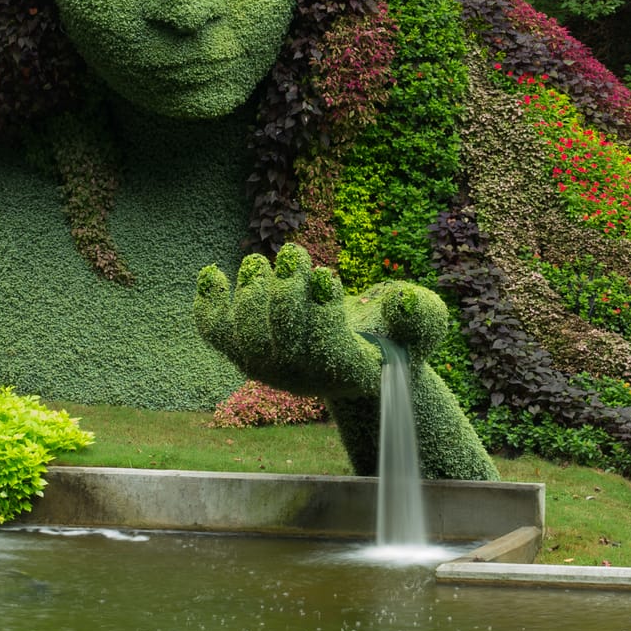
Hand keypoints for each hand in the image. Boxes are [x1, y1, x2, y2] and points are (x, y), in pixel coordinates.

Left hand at [193, 243, 447, 398]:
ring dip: (248, 295)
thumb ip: (421, 316)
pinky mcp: (247, 350)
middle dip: (282, 296)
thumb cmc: (395, 335)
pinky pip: (217, 334)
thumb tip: (402, 302)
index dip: (320, 313)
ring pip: (245, 341)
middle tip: (291, 254)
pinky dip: (208, 304)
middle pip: (278, 347)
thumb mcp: (422, 325)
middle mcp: (303, 376)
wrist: (360, 357)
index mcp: (348, 371)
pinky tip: (211, 274)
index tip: (327, 276)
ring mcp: (271, 367)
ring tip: (260, 261)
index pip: (325, 351)